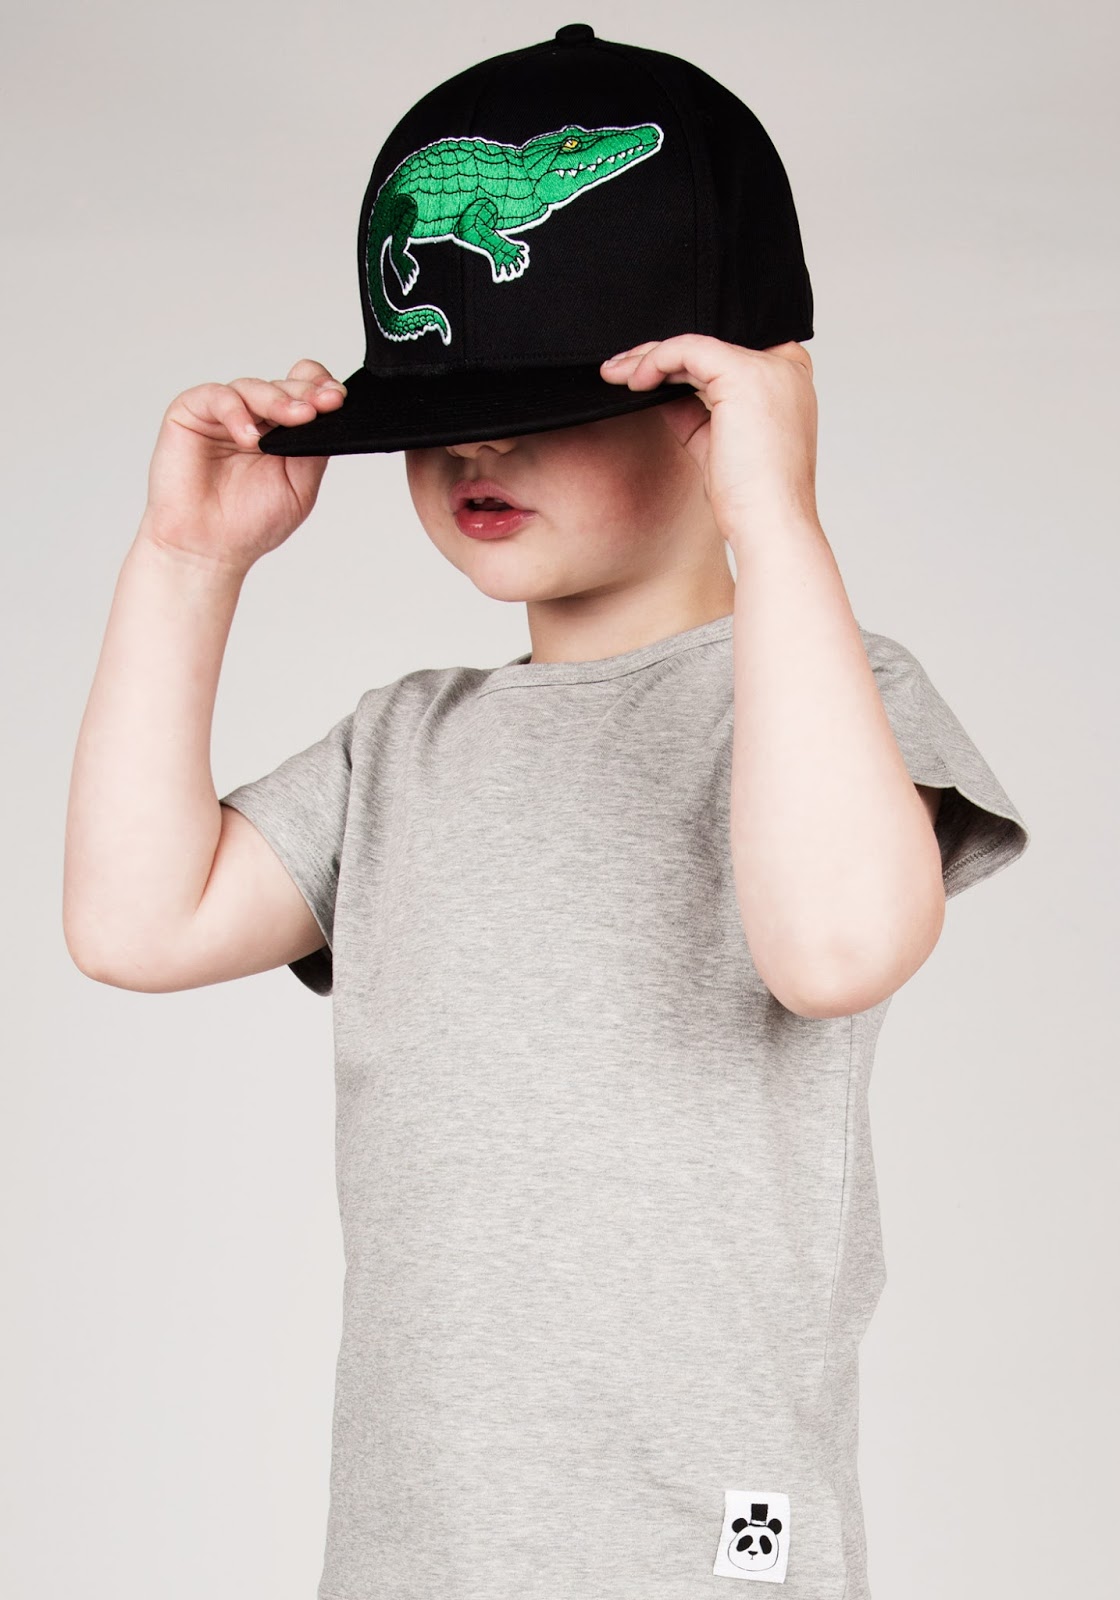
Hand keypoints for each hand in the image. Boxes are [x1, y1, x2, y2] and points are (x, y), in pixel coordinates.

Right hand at [139, 358, 348, 572]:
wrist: (208, 549)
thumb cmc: (250, 524)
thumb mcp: (299, 487)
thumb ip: (314, 450)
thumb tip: (331, 418)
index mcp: (281, 430)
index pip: (302, 391)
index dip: (319, 387)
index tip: (338, 399)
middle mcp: (253, 417)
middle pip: (282, 385)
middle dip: (306, 393)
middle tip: (323, 405)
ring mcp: (222, 414)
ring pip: (253, 387)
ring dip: (278, 401)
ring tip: (296, 418)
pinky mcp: (190, 413)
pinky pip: (216, 397)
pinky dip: (236, 412)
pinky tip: (250, 438)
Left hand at [599, 334, 818, 538]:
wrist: (769, 526)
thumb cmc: (751, 500)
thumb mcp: (716, 443)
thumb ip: (695, 412)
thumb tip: (660, 389)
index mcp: (788, 384)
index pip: (731, 354)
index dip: (687, 360)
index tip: (650, 375)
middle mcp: (785, 369)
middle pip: (710, 347)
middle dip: (658, 356)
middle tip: (620, 372)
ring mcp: (769, 369)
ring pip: (695, 345)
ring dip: (648, 357)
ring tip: (616, 375)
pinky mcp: (744, 376)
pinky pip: (689, 349)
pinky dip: (656, 360)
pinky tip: (635, 381)